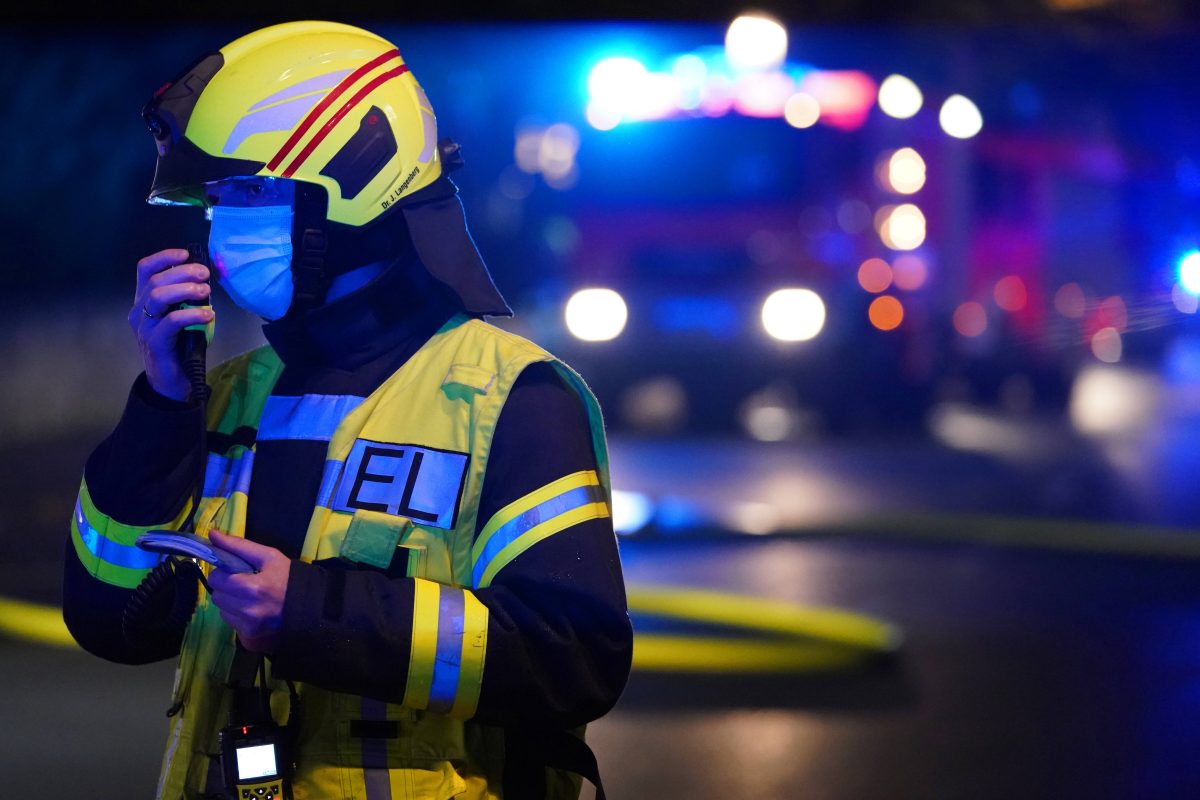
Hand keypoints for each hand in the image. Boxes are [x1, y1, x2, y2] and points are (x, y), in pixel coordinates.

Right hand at [128, 248, 212, 401]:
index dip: (164, 257)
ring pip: (158, 296)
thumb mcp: (184, 317)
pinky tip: (208, 315)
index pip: (144, 269)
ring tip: (206, 292)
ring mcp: (144, 327)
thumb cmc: (180, 347)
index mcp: (143, 301)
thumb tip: (205, 280)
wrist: (172, 382)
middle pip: (155, 280)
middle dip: (182, 272)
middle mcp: (138, 311)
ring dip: (185, 289)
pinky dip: (192, 314)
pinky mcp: (154, 342)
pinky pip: (171, 321)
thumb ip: (188, 299)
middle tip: (205, 274)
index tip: (186, 253)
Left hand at [207, 531, 290, 653]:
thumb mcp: (269, 557)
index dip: (225, 573)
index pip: (216, 579)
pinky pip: (233, 626)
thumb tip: (212, 534)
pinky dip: (240, 619)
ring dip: (232, 604)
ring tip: (252, 600)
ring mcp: (248, 629)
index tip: (238, 573)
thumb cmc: (290, 579)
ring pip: (223, 612)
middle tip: (246, 585)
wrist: (313, 609)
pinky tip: (256, 614)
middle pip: (217, 596)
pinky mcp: (249, 641)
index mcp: (251, 588)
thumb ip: (239, 545)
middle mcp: (247, 612)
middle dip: (227, 588)